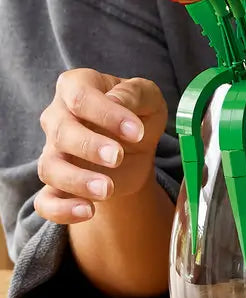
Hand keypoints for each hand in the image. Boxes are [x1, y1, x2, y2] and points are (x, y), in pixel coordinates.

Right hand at [35, 69, 167, 223]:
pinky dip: (61, 209)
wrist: (137, 147)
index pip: (81, 97)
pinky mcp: (56, 184)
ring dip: (77, 180)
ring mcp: (52, 152)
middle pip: (62, 132)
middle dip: (90, 146)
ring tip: (107, 189)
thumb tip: (114, 100)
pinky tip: (88, 211)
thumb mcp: (148, 96)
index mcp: (77, 87)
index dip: (107, 114)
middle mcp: (57, 117)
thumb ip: (134, 93)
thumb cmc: (140, 112)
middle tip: (118, 157)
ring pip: (50, 168)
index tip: (136, 131)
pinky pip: (45, 201)